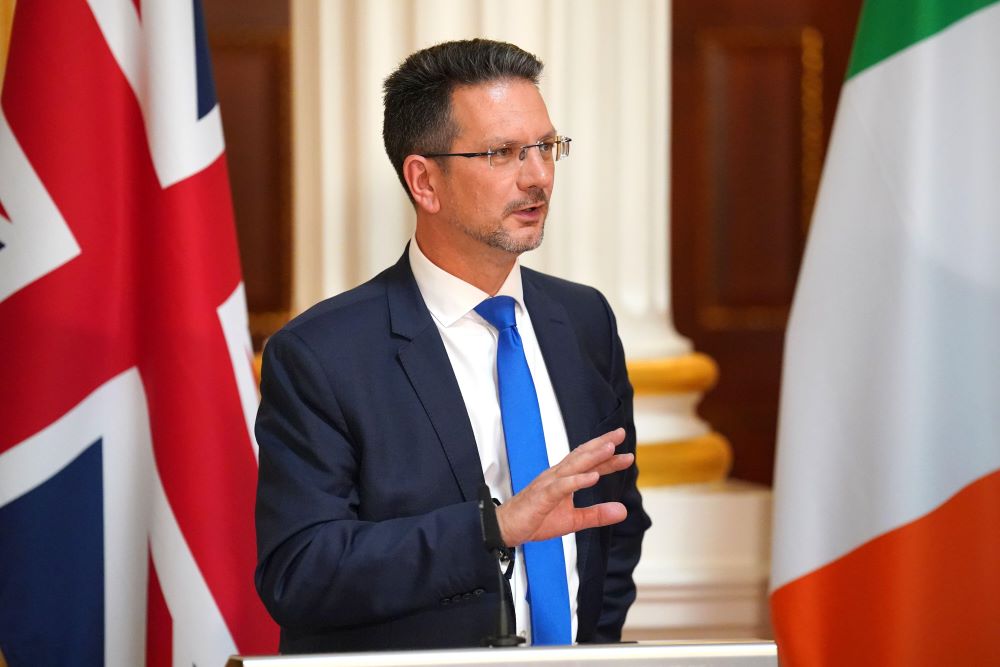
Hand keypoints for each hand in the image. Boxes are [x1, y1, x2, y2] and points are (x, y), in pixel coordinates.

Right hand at [495, 428, 633, 546]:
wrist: (505, 529)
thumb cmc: (536, 520)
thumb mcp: (573, 520)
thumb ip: (597, 515)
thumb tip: (623, 511)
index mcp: (564, 478)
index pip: (589, 464)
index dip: (607, 457)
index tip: (627, 453)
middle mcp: (556, 475)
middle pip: (582, 455)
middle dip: (601, 444)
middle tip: (621, 433)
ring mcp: (548, 484)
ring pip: (573, 466)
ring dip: (592, 456)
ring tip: (610, 448)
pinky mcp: (541, 496)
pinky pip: (561, 487)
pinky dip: (577, 480)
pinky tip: (593, 477)